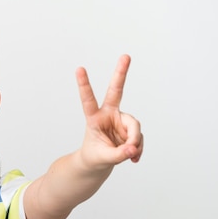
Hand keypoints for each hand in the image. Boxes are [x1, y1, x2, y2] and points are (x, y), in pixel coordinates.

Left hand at [76, 54, 143, 168]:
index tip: (79, 69)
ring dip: (134, 143)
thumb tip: (132, 148)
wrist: (98, 162)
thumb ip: (117, 154)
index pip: (88, 100)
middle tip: (126, 56)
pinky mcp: (131, 128)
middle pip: (116, 91)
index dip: (85, 85)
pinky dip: (137, 149)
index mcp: (94, 118)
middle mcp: (109, 114)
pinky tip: (133, 158)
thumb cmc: (95, 156)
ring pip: (135, 127)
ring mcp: (121, 120)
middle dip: (121, 73)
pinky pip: (139, 138)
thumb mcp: (102, 158)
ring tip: (130, 156)